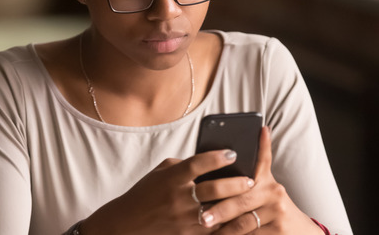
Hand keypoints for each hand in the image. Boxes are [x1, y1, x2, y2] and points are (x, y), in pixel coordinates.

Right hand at [81, 149, 254, 234]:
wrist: (127, 224)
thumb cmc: (146, 194)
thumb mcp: (161, 173)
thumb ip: (184, 166)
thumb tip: (211, 160)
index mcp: (171, 178)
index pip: (198, 163)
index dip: (217, 157)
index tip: (233, 152)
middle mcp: (178, 198)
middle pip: (214, 188)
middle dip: (237, 183)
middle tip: (251, 179)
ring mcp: (183, 219)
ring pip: (218, 211)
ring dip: (237, 205)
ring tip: (250, 199)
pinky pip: (213, 229)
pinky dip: (228, 223)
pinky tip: (239, 218)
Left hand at [198, 127, 322, 233]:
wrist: (299, 230)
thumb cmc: (273, 207)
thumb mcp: (265, 187)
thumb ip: (252, 172)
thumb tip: (249, 137)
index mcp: (266, 179)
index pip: (259, 160)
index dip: (252, 151)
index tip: (230, 152)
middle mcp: (274, 191)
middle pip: (241, 200)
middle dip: (220, 210)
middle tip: (203, 217)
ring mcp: (278, 211)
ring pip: (244, 221)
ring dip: (224, 229)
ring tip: (207, 230)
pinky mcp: (279, 229)